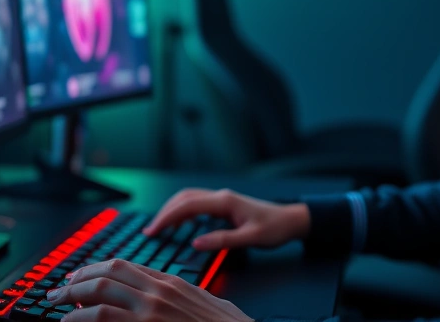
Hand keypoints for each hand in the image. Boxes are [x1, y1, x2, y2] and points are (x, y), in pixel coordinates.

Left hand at [46, 258, 253, 321]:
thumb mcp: (203, 303)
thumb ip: (180, 295)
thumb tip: (160, 292)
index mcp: (171, 283)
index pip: (124, 266)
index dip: (96, 270)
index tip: (80, 276)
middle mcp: (159, 292)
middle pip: (107, 275)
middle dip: (77, 280)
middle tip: (58, 289)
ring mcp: (151, 312)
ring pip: (100, 295)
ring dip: (72, 298)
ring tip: (57, 305)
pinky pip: (104, 320)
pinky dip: (82, 320)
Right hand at [142, 188, 310, 250]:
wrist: (290, 220)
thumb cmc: (274, 228)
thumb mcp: (251, 238)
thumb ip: (223, 240)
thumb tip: (195, 243)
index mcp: (224, 201)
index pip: (187, 205)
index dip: (167, 217)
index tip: (153, 230)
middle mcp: (220, 196)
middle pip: (184, 198)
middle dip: (164, 213)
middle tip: (150, 231)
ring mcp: (222, 198)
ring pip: (189, 198)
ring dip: (172, 210)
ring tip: (160, 228)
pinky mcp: (224, 204)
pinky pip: (197, 203)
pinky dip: (183, 212)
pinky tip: (180, 225)